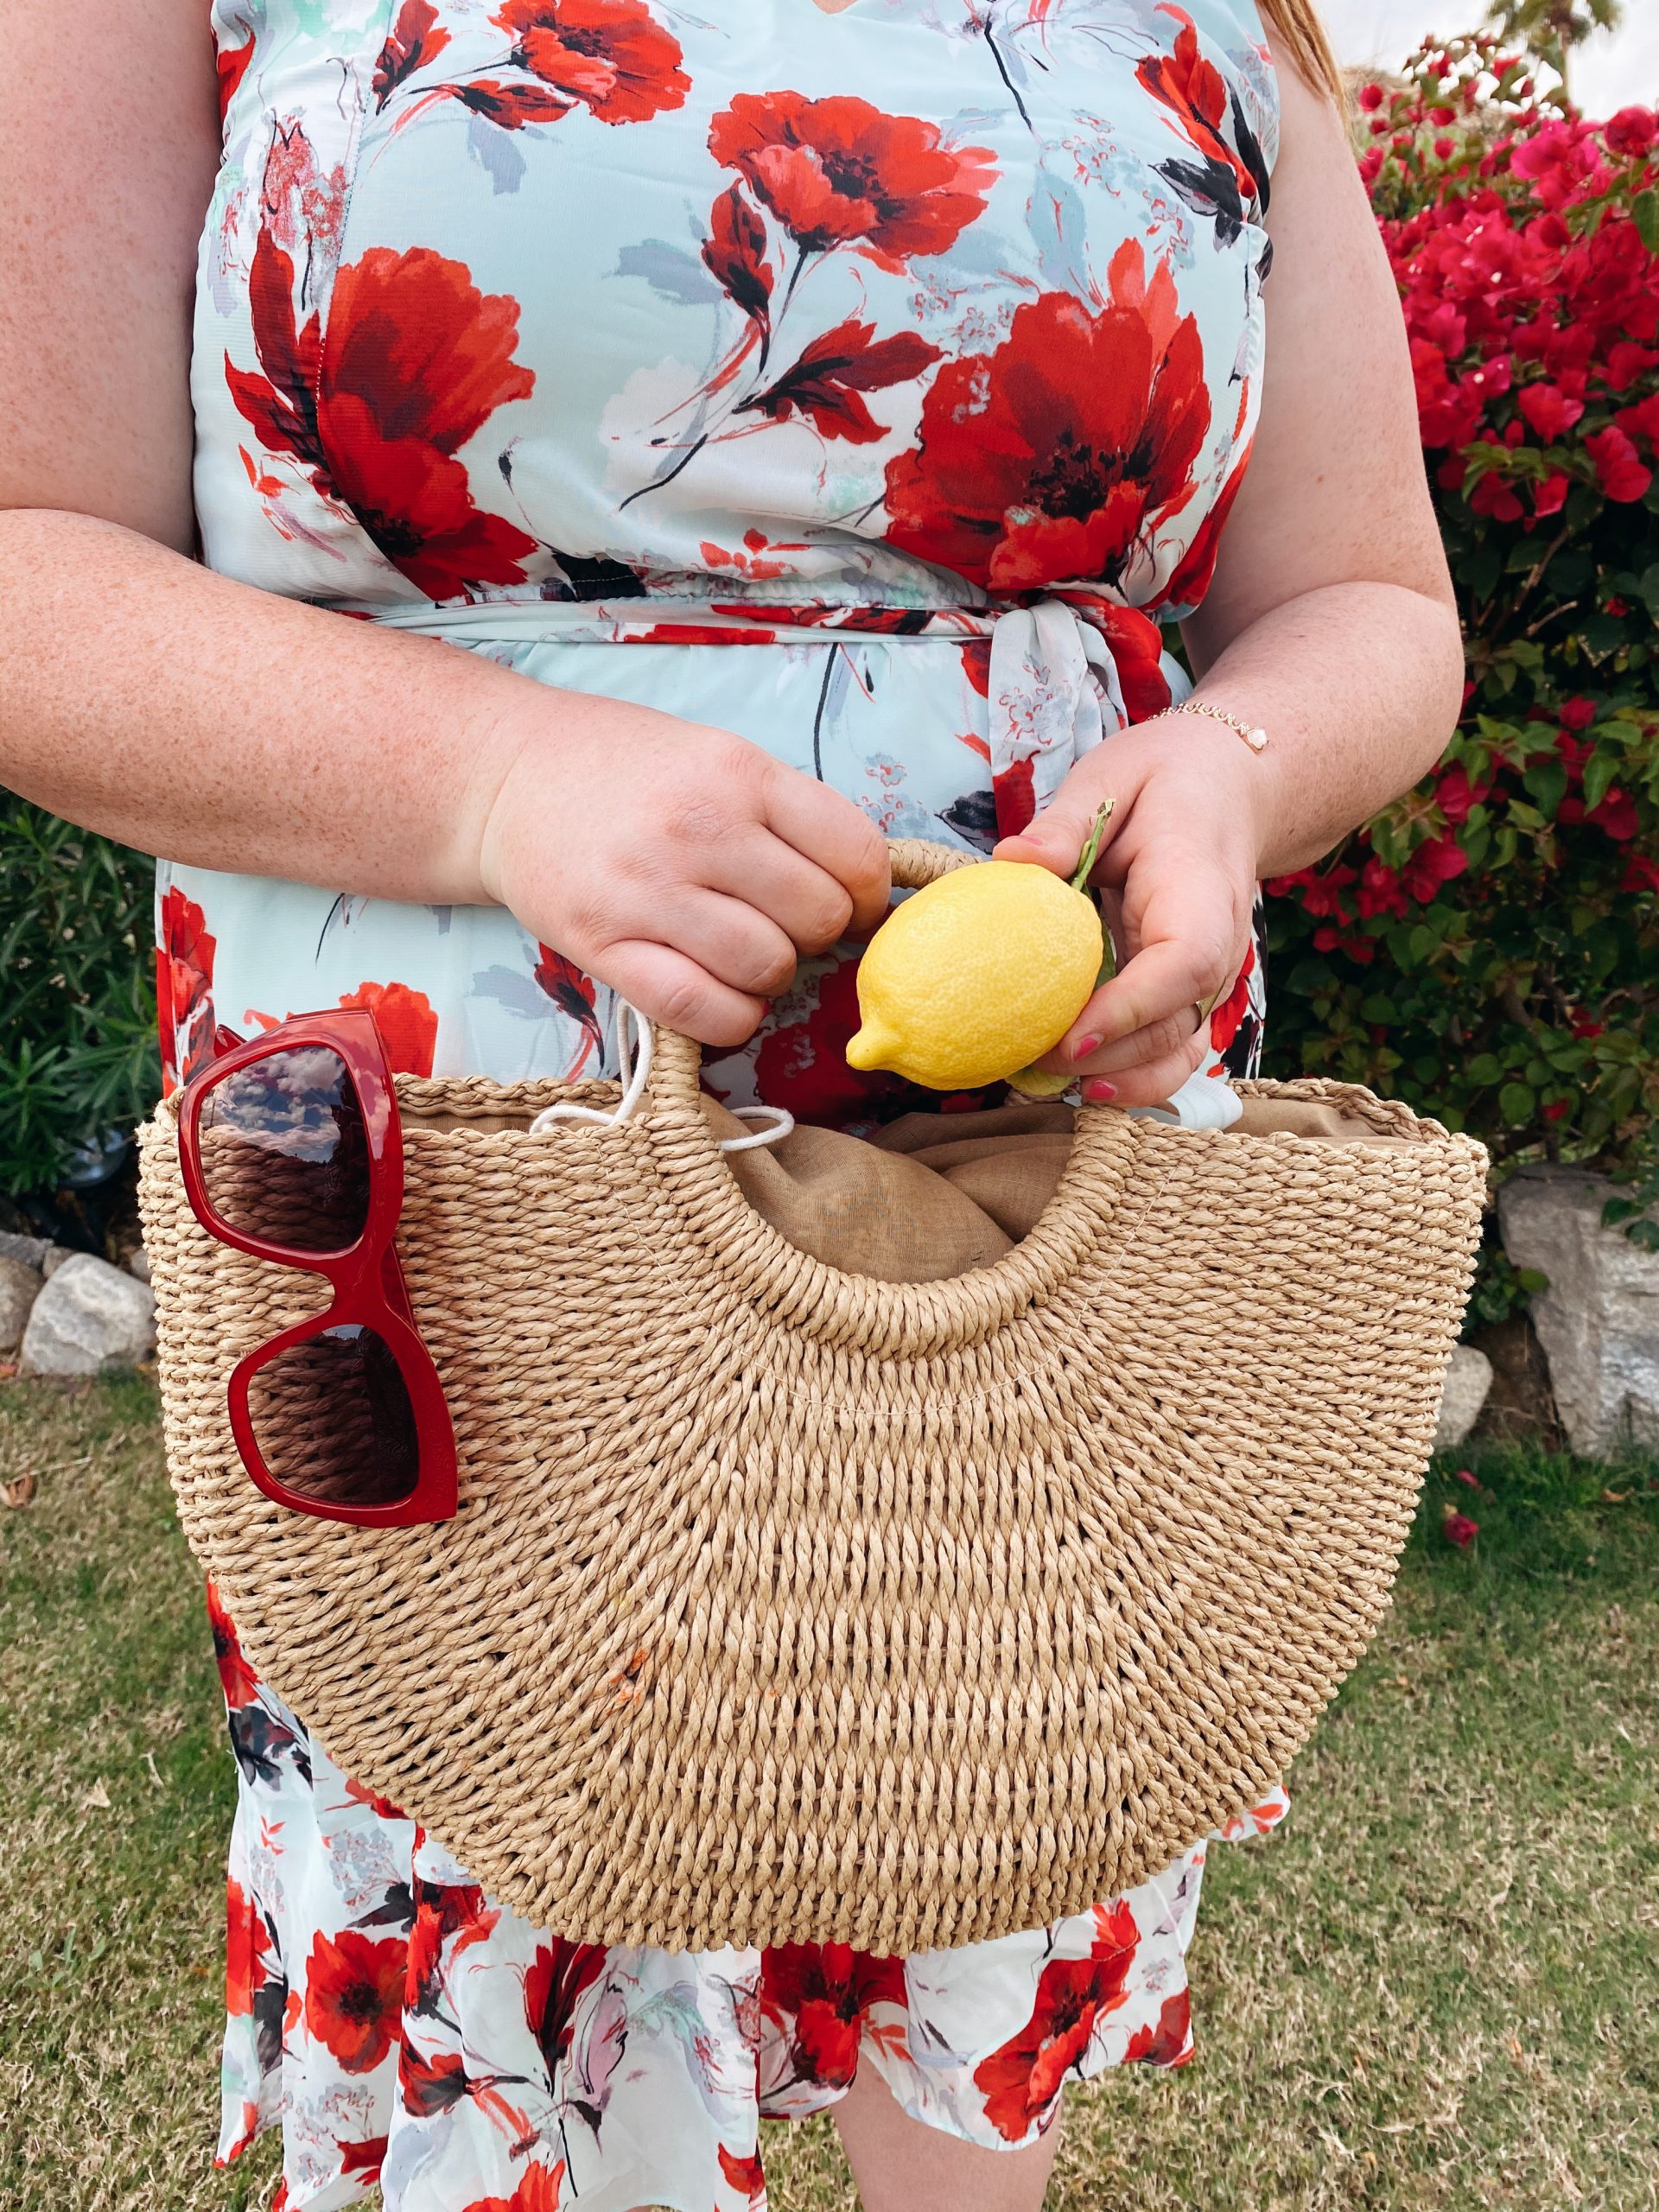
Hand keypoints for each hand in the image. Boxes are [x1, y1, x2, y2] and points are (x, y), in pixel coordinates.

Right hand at [476, 696, 890, 1046]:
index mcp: (738, 772)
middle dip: (816, 935)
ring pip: (767, 970)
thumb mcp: (714, 756)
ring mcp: (647, 890)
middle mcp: (698, 828)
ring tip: (743, 954)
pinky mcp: (603, 946)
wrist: (501, 778)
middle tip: (784, 926)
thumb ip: (785, 811)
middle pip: (817, 919)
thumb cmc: (621, 769)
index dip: (866, 894)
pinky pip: (701, 1009)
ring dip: (770, 977)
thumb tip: (863, 887)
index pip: (855, 854)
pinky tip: (720, 993)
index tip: (848, 902)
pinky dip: (730, 1016)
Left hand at [994, 718, 1265, 1108]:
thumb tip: (1012, 860)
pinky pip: (1171, 1049)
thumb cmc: (1166, 780)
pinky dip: (1131, 1077)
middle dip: (1107, 1057)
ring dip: (1121, 1082)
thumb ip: (1066, 822)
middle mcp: (1216, 946)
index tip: (1073, 1037)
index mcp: (1198, 890)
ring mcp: (1207, 976)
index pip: (1183, 964)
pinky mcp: (1187, 992)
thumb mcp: (1113, 776)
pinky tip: (1077, 1086)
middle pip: (1176, 1024)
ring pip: (1180, 1052)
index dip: (1131, 1009)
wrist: (1228, 786)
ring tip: (1047, 1087)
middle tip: (1028, 1063)